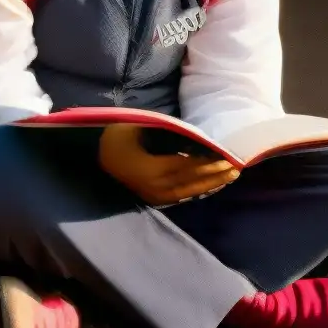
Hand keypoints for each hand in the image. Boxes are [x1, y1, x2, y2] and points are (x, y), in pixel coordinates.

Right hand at [97, 122, 237, 205]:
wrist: (90, 159)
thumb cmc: (112, 139)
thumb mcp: (135, 128)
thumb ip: (164, 132)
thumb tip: (193, 135)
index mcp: (150, 169)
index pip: (187, 167)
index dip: (209, 162)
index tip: (227, 155)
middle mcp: (155, 187)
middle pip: (192, 181)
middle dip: (216, 175)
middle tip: (237, 167)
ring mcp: (153, 195)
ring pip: (189, 191)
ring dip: (211, 184)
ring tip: (230, 176)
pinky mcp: (153, 198)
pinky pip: (181, 195)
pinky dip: (198, 190)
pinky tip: (210, 185)